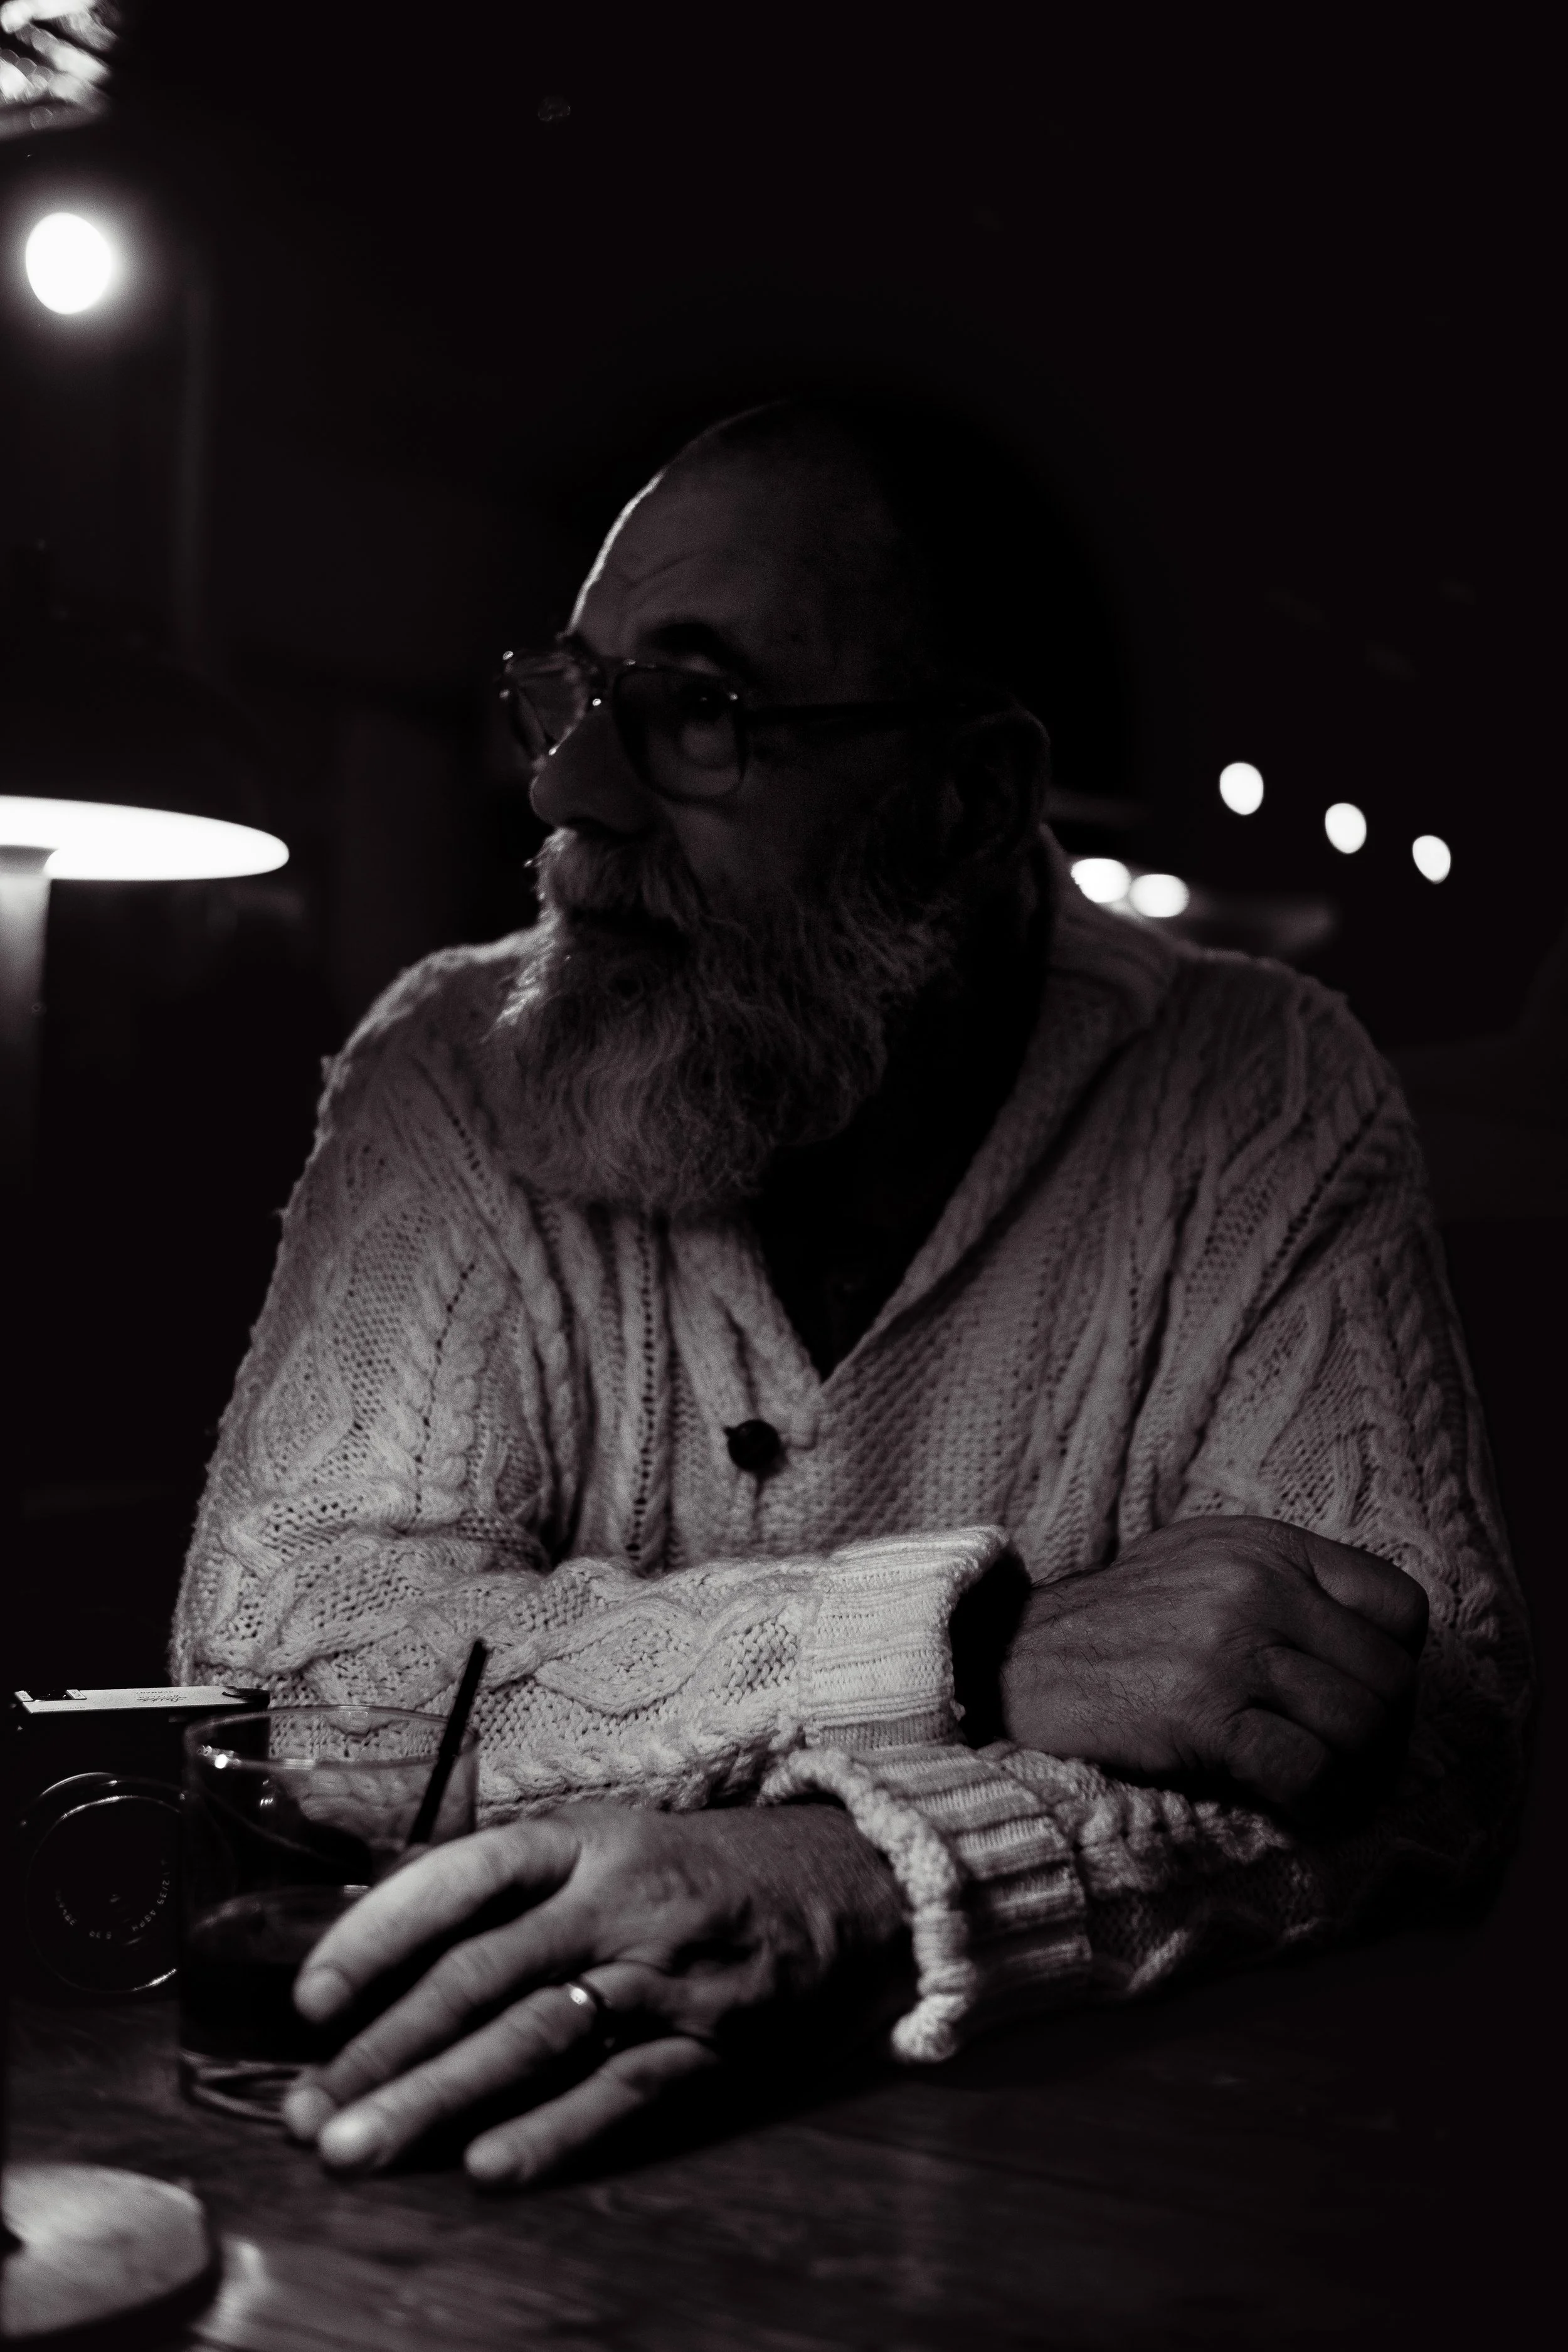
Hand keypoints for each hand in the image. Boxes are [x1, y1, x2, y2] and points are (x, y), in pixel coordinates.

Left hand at [281, 1801, 911, 2186]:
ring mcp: (667, 1974)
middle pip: (483, 1973)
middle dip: (386, 2048)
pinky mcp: (712, 2043)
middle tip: (309, 2114)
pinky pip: (623, 2091)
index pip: (464, 1872)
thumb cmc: (698, 1871)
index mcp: (583, 1840)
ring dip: (438, 2099)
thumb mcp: (606, 1841)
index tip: (312, 1997)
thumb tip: (377, 1916)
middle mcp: (618, 1900)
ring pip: (535, 2038)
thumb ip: (505, 1878)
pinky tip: (488, 2168)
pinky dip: (554, 2132)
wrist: (849, 1886)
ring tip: (361, 2147)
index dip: (382, 1929)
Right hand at [997, 1516, 1427, 1819]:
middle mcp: (1256, 1585)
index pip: (1402, 1607)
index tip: (1360, 1704)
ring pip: (1362, 1729)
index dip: (1396, 1668)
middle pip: (1390, 1681)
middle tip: (1347, 1769)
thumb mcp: (1200, 1566)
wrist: (1006, 1660)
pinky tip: (1289, 1807)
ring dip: (1353, 1779)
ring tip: (1319, 1791)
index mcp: (1265, 1546)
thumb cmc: (1111, 1630)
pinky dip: (1315, 1805)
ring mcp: (1229, 1645)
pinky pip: (1310, 1772)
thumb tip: (1362, 1649)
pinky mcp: (1202, 1711)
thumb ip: (1279, 1586)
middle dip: (1382, 1741)